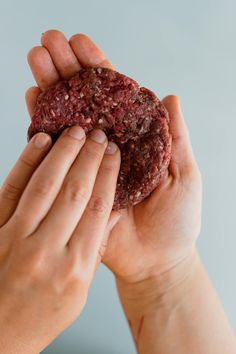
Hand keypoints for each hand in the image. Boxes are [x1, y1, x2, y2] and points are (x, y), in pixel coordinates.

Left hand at [0, 126, 119, 352]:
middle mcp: (47, 249)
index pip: (98, 208)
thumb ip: (94, 251)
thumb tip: (109, 213)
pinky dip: (27, 162)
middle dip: (91, 157)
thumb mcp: (79, 294)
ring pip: (46, 184)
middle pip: (76, 190)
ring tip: (76, 132)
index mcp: (75, 267)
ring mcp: (16, 238)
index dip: (108, 174)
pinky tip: (40, 143)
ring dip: (64, 153)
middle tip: (100, 135)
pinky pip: (11, 189)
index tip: (114, 154)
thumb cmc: (40, 316)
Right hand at [25, 30, 201, 292]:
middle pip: (84, 99)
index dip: (98, 68)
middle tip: (48, 42)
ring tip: (36, 59)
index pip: (113, 96)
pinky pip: (53, 151)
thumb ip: (176, 138)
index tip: (81, 43)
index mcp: (134, 139)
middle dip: (66, 68)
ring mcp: (87, 162)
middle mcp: (108, 144)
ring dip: (50, 87)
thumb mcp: (184, 175)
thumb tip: (170, 97)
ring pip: (65, 117)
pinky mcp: (71, 183)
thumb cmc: (176, 221)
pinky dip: (41, 124)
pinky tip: (32, 98)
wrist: (155, 261)